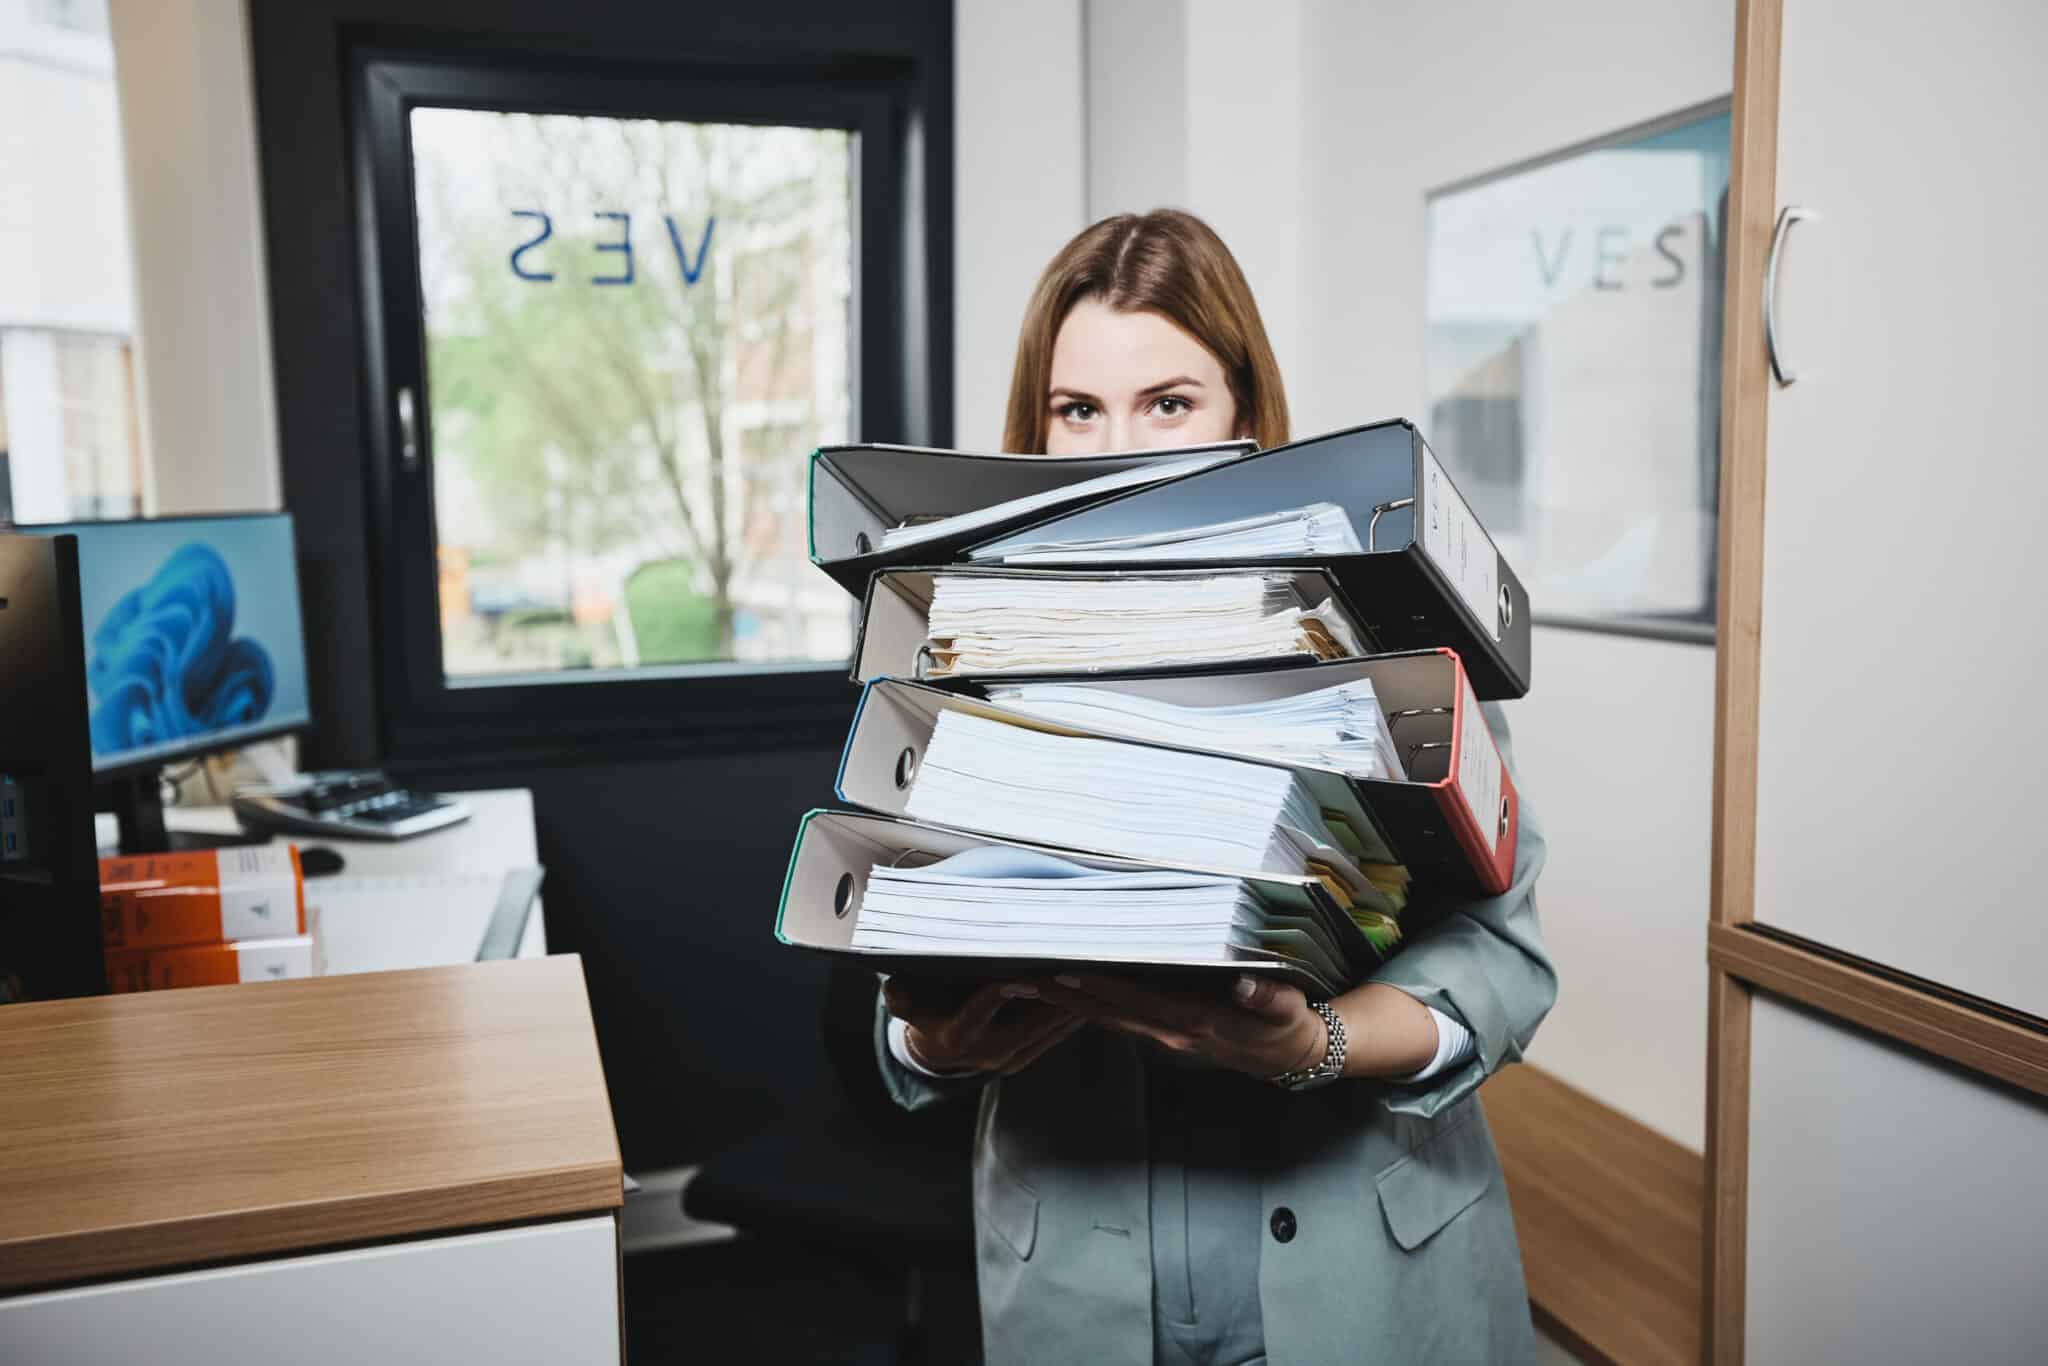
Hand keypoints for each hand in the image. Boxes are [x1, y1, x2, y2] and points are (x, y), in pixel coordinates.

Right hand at [882, 979, 1083, 1075]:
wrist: (936, 1055)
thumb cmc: (923, 1017)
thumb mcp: (907, 1005)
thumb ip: (901, 997)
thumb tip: (894, 988)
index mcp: (957, 1036)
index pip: (983, 1008)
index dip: (1004, 990)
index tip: (1026, 973)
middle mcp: (988, 1052)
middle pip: (1031, 1020)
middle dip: (1054, 992)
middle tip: (1076, 963)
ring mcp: (1011, 1059)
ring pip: (1049, 1029)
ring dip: (1070, 1002)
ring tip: (1092, 971)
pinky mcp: (1027, 1058)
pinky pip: (1055, 1035)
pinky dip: (1071, 1013)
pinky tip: (1089, 991)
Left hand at [1029, 973, 1327, 1079]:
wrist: (1294, 1055)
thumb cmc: (1289, 1026)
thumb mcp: (1288, 1011)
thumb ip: (1267, 997)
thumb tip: (1247, 986)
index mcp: (1192, 1023)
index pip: (1134, 1001)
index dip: (1097, 986)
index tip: (1060, 971)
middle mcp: (1169, 1033)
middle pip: (1106, 1013)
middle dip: (1064, 996)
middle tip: (1020, 976)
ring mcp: (1164, 1037)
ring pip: (1108, 1018)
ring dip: (1070, 1002)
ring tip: (1032, 981)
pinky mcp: (1166, 1033)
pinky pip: (1121, 1019)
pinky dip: (1092, 1005)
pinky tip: (1070, 992)